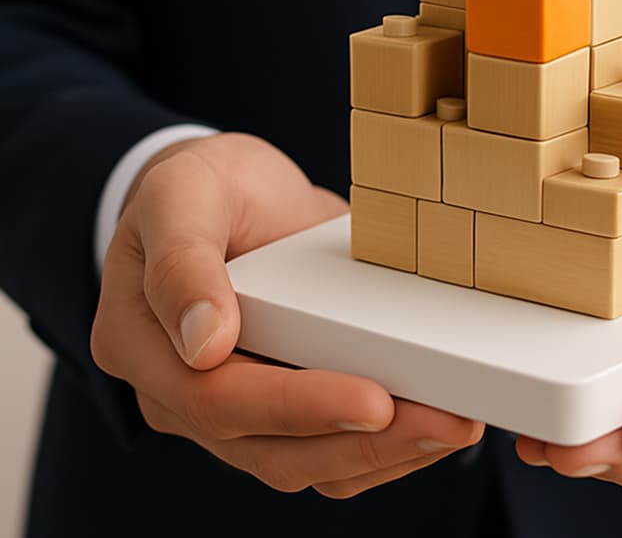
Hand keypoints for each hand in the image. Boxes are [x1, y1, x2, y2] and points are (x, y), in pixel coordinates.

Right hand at [91, 132, 482, 497]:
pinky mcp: (282, 401)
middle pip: (269, 448)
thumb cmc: (202, 187)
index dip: (298, 407)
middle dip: (361, 442)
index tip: (373, 401)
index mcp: (142, 344)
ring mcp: (235, 404)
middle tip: (443, 423)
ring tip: (453, 426)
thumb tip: (204, 344)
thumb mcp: (181, 194)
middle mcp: (182, 391)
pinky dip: (382, 446)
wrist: (236, 192)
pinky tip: (432, 423)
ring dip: (383, 454)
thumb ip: (182, 261)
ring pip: (305, 460)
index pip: (217, 399)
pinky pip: (327, 446)